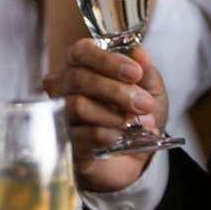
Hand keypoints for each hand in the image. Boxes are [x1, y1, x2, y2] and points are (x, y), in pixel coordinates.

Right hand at [42, 38, 169, 191]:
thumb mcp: (150, 92)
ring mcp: (59, 113)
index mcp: (81, 66)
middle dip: (117, 91)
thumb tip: (141, 54)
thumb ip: (146, 73)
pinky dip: (110, 136)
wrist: (135, 157)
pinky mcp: (63, 141)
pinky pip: (83, 134)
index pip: (81, 52)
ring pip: (78, 106)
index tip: (135, 72)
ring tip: (138, 124)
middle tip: (144, 104)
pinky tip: (122, 139)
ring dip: (115, 116)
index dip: (107, 60)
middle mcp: (63, 87)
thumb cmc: (136, 117)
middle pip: (79, 79)